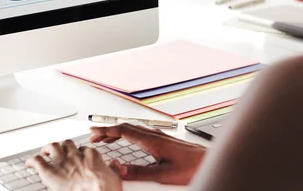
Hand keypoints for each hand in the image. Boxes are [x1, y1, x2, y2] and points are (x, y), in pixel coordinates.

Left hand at [27, 140, 122, 190]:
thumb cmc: (105, 190)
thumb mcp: (115, 178)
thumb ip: (113, 170)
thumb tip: (115, 165)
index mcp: (91, 156)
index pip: (85, 150)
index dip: (81, 153)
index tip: (80, 157)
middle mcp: (76, 155)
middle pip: (67, 144)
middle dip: (63, 146)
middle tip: (61, 150)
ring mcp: (62, 162)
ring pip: (52, 146)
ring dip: (47, 148)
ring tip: (44, 151)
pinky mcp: (49, 172)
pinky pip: (37, 161)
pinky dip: (31, 160)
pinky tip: (29, 163)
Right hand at [90, 123, 206, 184]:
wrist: (209, 161)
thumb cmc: (192, 167)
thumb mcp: (163, 174)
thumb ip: (139, 172)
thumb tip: (119, 169)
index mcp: (152, 141)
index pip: (124, 131)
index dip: (106, 130)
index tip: (93, 131)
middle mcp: (155, 135)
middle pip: (126, 127)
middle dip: (108, 130)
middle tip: (94, 136)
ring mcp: (160, 136)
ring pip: (133, 129)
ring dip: (118, 132)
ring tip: (106, 139)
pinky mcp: (164, 140)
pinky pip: (140, 133)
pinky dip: (128, 135)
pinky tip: (128, 141)